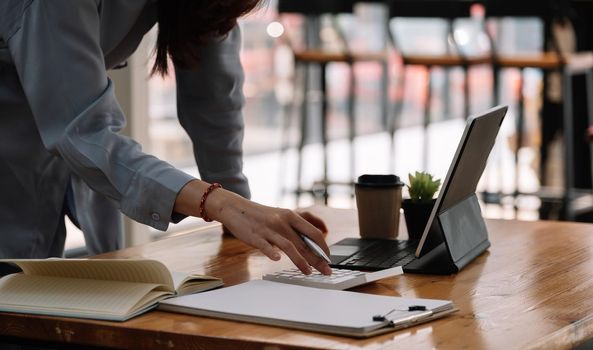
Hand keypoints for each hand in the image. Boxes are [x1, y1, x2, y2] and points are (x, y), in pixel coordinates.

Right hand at [211, 192, 331, 274]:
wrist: (236, 208)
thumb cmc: (261, 216)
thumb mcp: (281, 216)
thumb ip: (295, 228)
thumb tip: (313, 241)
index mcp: (291, 216)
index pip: (313, 233)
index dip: (323, 247)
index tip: (328, 258)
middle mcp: (282, 222)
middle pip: (304, 242)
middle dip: (317, 258)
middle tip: (326, 271)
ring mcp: (269, 229)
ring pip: (288, 246)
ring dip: (300, 260)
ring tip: (308, 272)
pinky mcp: (255, 236)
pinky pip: (265, 246)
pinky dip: (272, 253)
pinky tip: (278, 260)